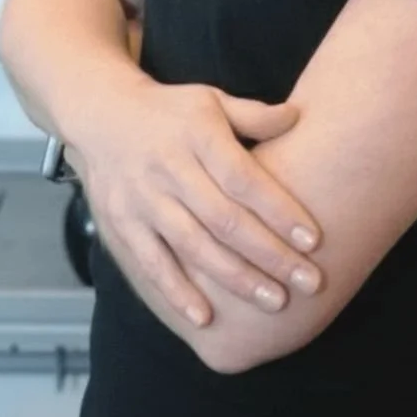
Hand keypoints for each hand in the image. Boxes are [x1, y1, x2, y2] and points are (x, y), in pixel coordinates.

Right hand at [69, 76, 322, 330]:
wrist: (102, 114)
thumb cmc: (171, 112)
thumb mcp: (211, 99)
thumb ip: (253, 114)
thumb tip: (298, 117)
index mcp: (198, 135)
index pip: (244, 178)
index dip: (279, 210)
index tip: (314, 239)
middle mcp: (169, 168)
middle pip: (225, 219)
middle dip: (269, 255)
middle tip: (309, 281)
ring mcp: (143, 199)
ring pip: (194, 246)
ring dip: (235, 278)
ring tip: (274, 302)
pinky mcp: (123, 224)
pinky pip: (152, 263)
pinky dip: (177, 292)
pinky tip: (205, 317)